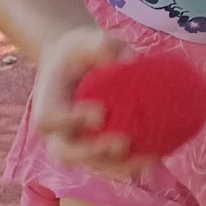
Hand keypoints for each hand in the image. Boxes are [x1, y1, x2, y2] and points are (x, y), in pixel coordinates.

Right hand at [30, 24, 142, 177]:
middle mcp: (56, 130)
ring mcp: (74, 141)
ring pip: (89, 164)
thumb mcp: (85, 38)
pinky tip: (157, 157)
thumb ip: (101, 43)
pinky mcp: (93, 146)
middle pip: (65, 152)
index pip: (48, 120)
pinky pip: (108, 161)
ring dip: (117, 166)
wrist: (76, 64)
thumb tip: (130, 60)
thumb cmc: (80, 50)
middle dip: (92, 152)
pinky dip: (130, 163)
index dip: (70, 121)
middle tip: (123, 143)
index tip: (100, 114)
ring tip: (147, 159)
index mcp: (47, 103)